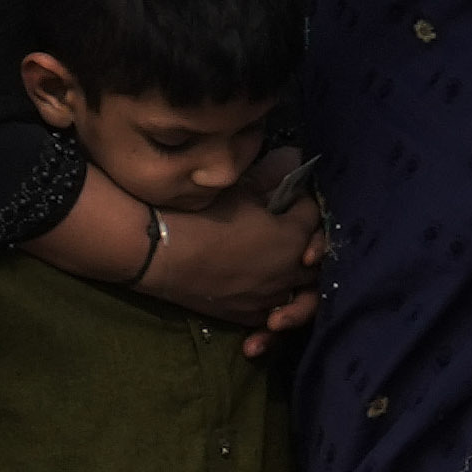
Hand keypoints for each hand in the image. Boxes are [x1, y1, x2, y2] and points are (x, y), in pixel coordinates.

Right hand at [136, 181, 325, 330]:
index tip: (283, 194)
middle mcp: (289, 272)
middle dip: (308, 244)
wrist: (155, 253)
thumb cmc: (198, 217)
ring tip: (286, 273)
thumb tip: (295, 156)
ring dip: (296, 280)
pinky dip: (275, 308)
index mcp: (293, 238)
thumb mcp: (238, 191)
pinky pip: (272, 314)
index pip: (313, 215)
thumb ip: (272, 176)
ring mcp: (267, 297)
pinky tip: (265, 300)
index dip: (300, 201)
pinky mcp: (244, 315)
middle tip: (288, 231)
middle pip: (316, 259)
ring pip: (299, 293)